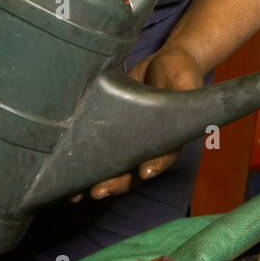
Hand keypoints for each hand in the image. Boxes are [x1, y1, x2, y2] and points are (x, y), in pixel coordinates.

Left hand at [72, 45, 205, 201]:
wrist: (163, 64)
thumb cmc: (179, 71)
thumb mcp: (185, 79)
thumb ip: (187, 91)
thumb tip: (193, 95)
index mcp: (172, 137)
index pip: (165, 155)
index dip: (156, 164)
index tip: (146, 172)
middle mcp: (150, 147)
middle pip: (135, 172)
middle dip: (116, 183)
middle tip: (99, 191)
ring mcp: (130, 144)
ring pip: (115, 171)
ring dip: (97, 184)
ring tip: (76, 195)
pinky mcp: (112, 136)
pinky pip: (100, 157)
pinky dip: (85, 169)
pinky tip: (67, 181)